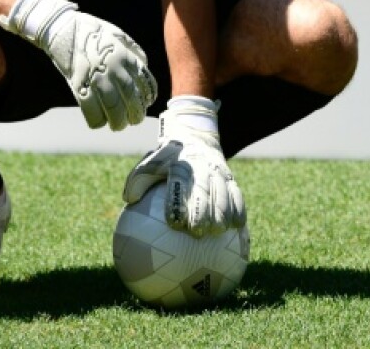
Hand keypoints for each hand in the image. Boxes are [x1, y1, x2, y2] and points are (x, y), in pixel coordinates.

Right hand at [0, 0, 156, 130]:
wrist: (64, 29)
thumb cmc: (93, 32)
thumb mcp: (120, 36)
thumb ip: (134, 52)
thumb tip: (144, 68)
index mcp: (126, 56)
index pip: (145, 83)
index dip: (147, 97)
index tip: (146, 103)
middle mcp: (114, 68)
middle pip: (131, 99)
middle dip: (135, 114)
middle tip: (134, 120)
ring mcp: (96, 78)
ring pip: (113, 108)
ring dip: (118, 122)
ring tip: (119, 125)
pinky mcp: (79, 86)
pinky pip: (91, 111)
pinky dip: (97, 122)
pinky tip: (99, 122)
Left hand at [123, 96, 246, 236]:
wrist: (195, 136)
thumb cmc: (168, 159)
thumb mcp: (151, 163)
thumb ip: (139, 179)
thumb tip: (129, 199)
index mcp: (181, 163)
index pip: (179, 182)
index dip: (177, 203)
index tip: (174, 223)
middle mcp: (202, 165)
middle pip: (205, 188)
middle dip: (203, 210)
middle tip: (199, 233)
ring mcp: (219, 171)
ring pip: (224, 191)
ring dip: (223, 212)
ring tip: (219, 232)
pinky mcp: (231, 177)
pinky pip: (237, 193)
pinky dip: (239, 209)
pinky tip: (238, 227)